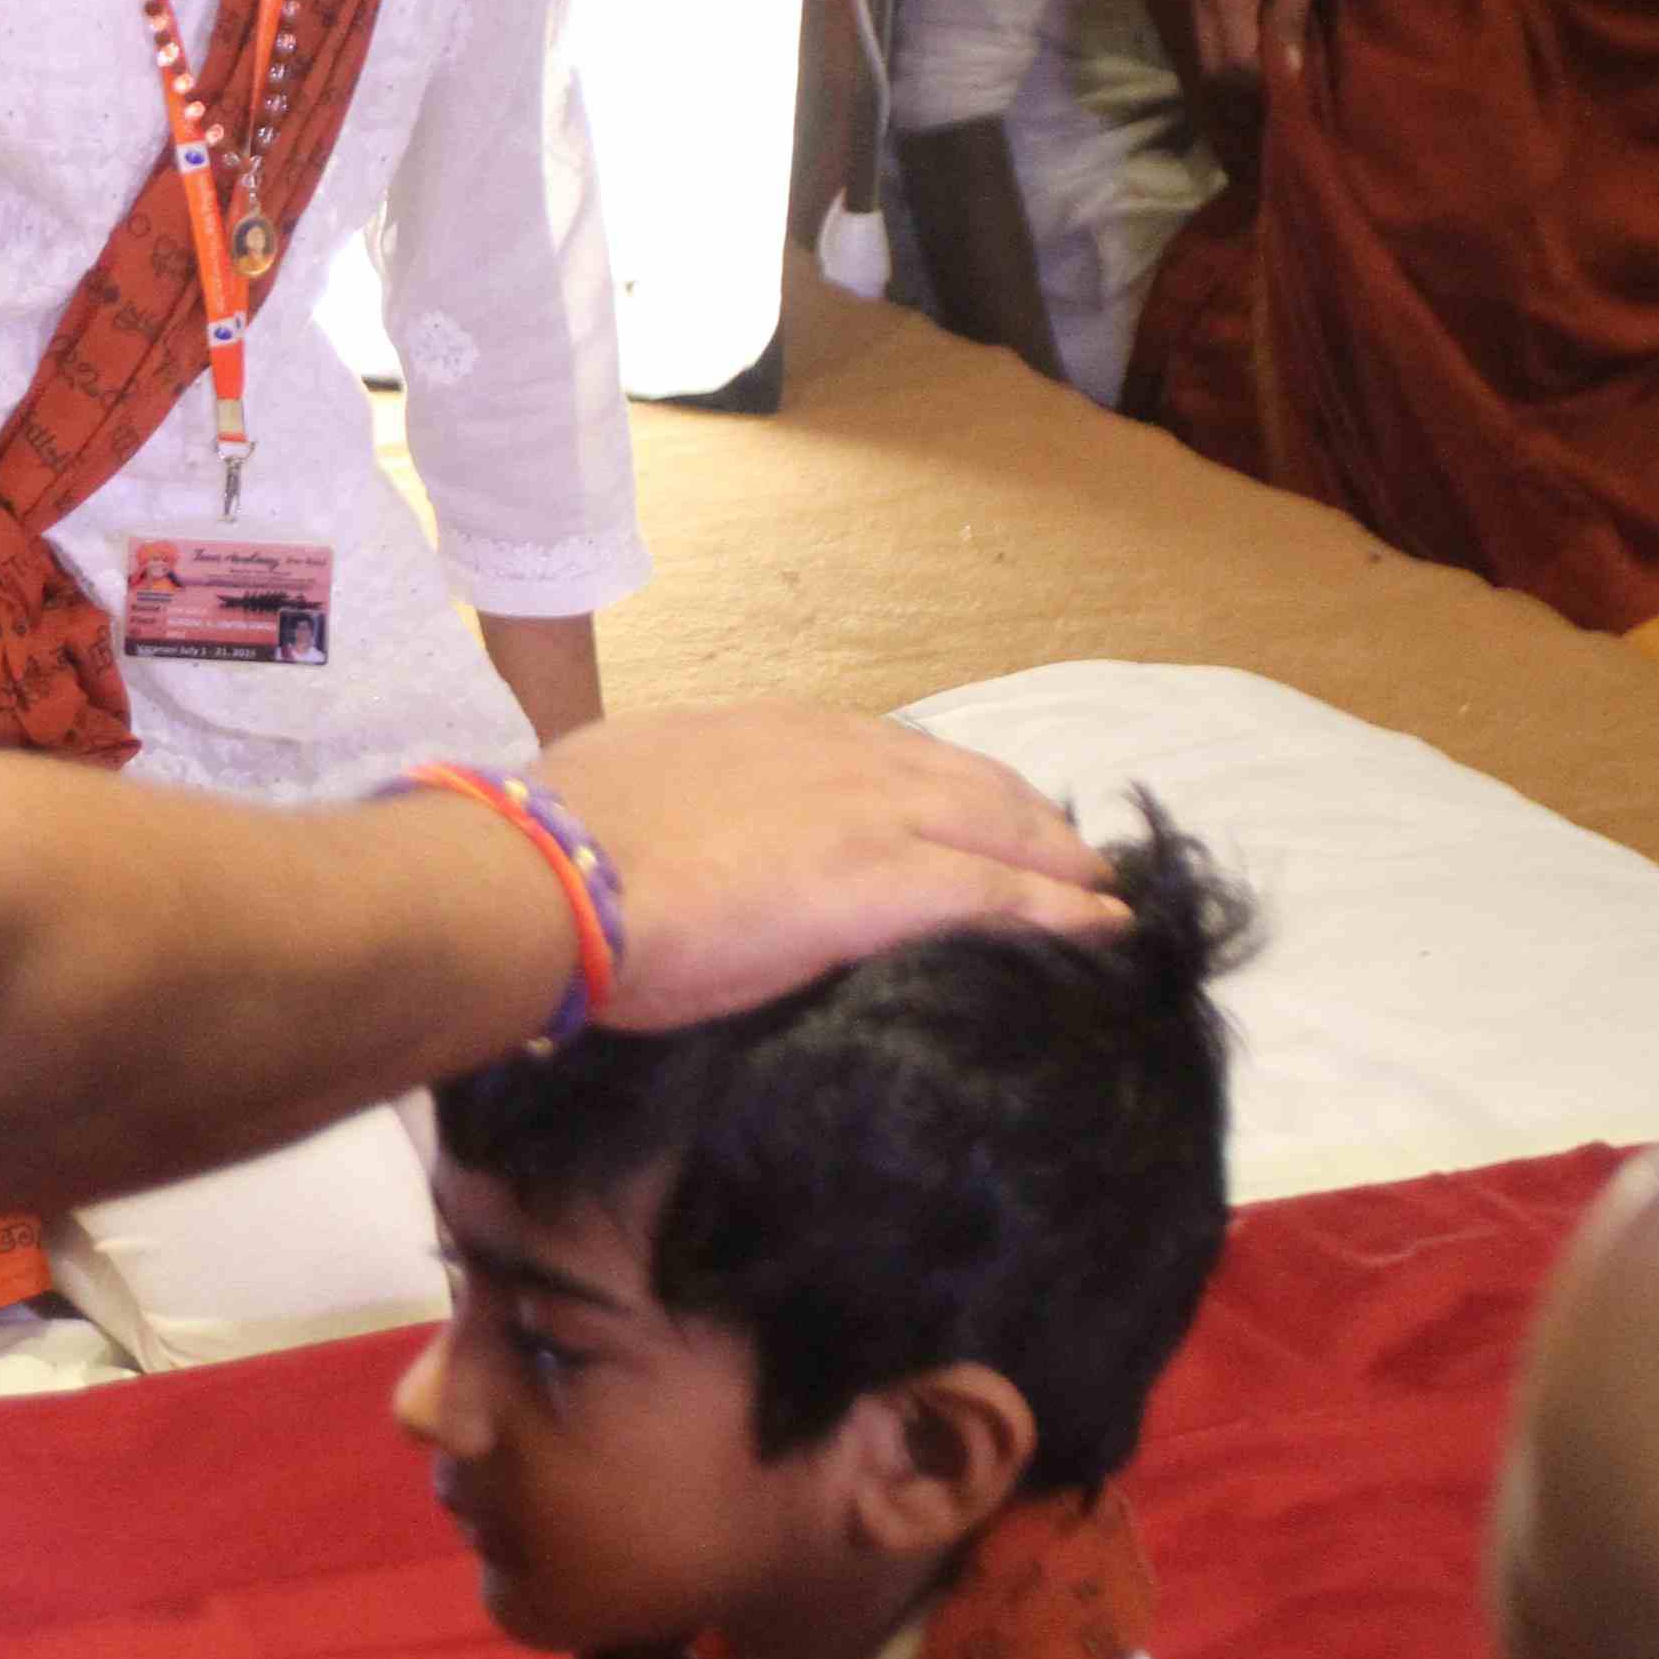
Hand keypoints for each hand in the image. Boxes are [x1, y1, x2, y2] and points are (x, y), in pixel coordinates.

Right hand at [533, 706, 1122, 1032]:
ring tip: (1102, 890)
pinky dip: (1066, 912)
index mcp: (768, 729)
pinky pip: (1007, 896)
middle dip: (1024, 816)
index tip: (961, 808)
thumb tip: (653, 827)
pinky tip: (1106, 929)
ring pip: (1003, 828)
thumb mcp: (619, 785)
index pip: (883, 751)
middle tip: (1066, 852)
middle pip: (964, 779)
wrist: (551, 877)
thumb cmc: (555, 840)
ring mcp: (871, 815)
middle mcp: (836, 755)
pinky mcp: (891, 885)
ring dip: (1060, 861)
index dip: (935, 783)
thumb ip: (667, 798)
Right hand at [1185, 0, 1327, 89]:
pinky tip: (1253, 41)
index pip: (1236, 61)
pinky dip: (1226, 47)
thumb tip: (1289, 70)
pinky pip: (1205, 33)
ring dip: (1232, 66)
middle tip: (1277, 83)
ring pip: (1205, 51)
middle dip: (1242, 83)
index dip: (1261, 81)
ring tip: (1268, 65)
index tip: (1288, 86)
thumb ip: (1290, 21)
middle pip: (1212, 65)